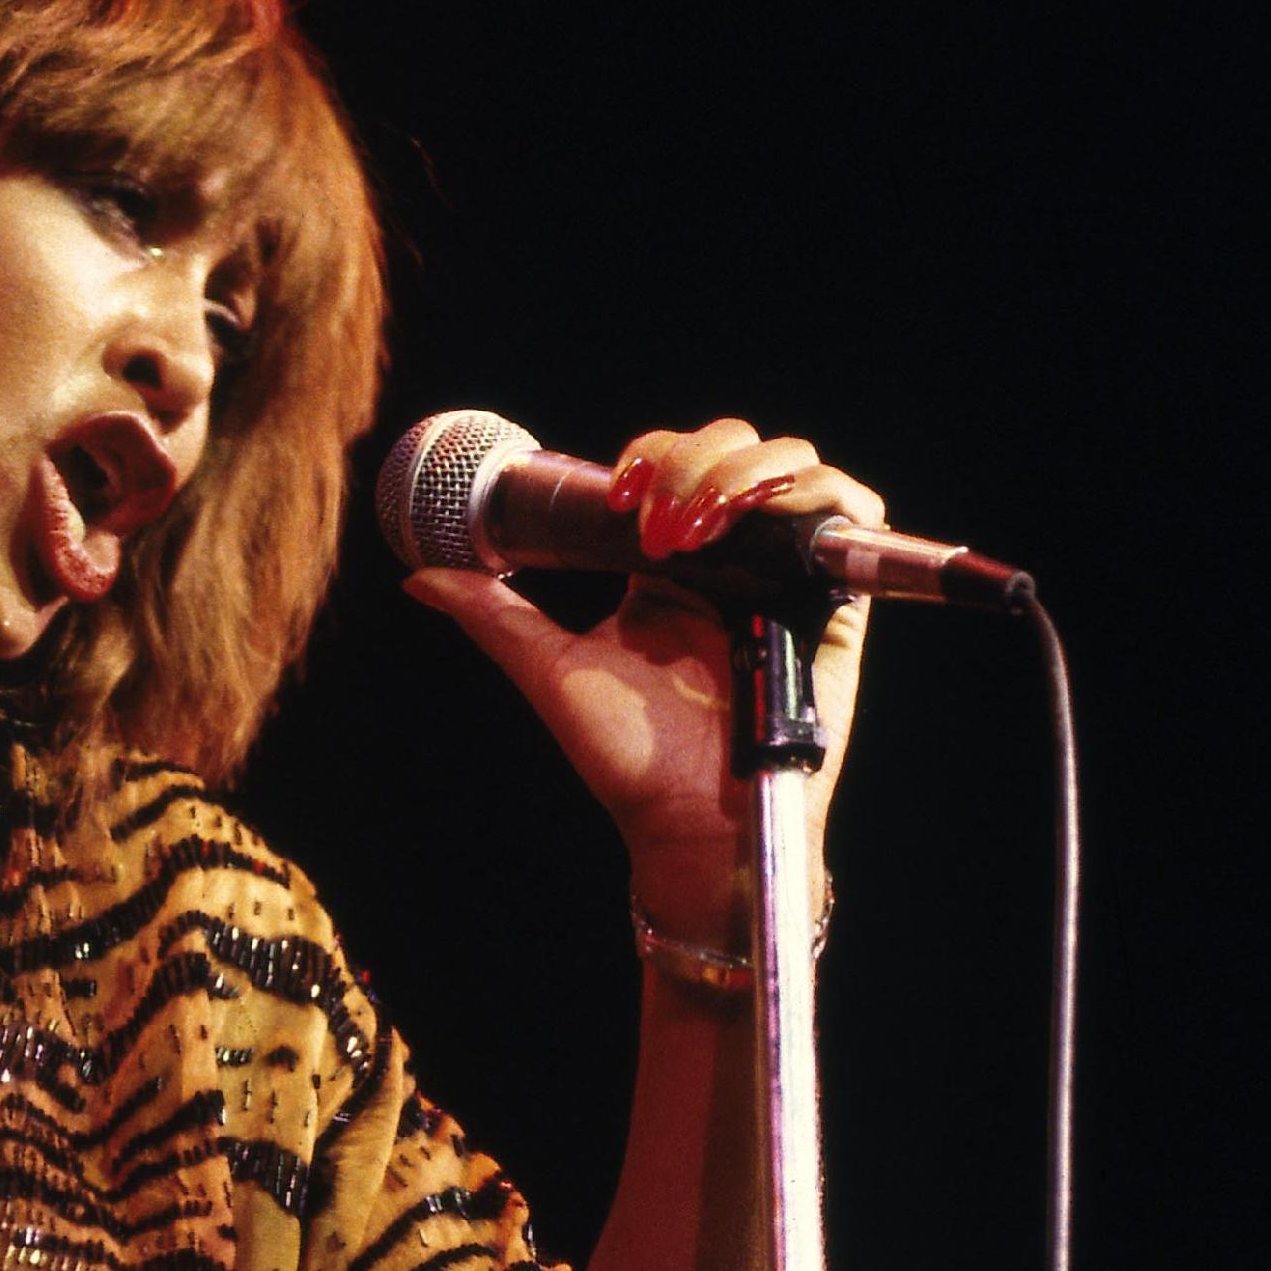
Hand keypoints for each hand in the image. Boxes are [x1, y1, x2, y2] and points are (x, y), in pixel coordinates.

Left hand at [404, 419, 885, 923]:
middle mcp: (731, 560)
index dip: (654, 452)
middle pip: (737, 450)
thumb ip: (493, 615)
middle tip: (653, 514)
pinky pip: (851, 514)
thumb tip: (419, 576)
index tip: (615, 491)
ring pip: (793, 465)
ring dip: (744, 472)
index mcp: (667, 567)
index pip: (676, 462)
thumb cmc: (627, 758)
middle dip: (695, 457)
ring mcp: (785, 574)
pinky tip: (759, 520)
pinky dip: (815, 493)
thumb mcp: (549, 669)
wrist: (689, 820)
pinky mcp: (833, 601)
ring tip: (695, 524)